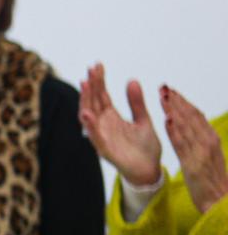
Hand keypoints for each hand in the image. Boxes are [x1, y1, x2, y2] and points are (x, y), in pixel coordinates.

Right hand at [78, 65, 162, 187]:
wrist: (149, 169)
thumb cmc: (145, 148)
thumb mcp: (143, 120)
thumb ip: (136, 102)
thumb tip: (132, 80)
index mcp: (112, 118)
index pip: (102, 96)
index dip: (99, 81)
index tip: (97, 66)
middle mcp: (104, 126)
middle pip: (94, 102)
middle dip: (92, 86)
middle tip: (91, 69)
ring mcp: (102, 137)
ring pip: (90, 116)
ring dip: (86, 101)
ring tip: (85, 85)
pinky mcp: (105, 150)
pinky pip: (95, 137)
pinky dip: (90, 126)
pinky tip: (86, 114)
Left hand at [163, 85, 226, 215]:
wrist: (220, 202)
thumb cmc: (212, 181)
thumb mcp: (208, 157)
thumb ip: (200, 143)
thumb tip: (192, 130)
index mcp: (211, 139)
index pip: (196, 116)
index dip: (183, 102)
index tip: (172, 91)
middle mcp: (208, 142)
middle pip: (191, 116)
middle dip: (177, 101)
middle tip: (163, 87)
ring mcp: (202, 152)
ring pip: (187, 126)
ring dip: (174, 109)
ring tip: (163, 97)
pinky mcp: (194, 164)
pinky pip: (183, 144)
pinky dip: (176, 130)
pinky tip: (167, 119)